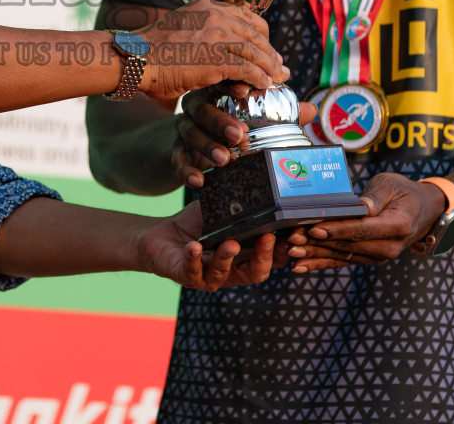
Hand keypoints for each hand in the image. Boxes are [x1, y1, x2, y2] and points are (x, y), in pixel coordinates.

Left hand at [135, 202, 277, 290]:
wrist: (163, 235)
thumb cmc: (197, 224)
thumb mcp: (222, 210)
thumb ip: (241, 202)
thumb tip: (262, 177)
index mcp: (246, 256)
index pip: (272, 259)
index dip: (282, 251)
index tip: (290, 234)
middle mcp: (232, 271)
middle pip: (256, 273)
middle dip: (263, 257)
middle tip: (267, 239)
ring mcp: (209, 276)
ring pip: (224, 274)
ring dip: (227, 257)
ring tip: (230, 243)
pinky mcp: (186, 276)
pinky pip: (192, 271)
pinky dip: (194, 258)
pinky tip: (195, 246)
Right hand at [137, 0, 289, 101]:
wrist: (135, 58)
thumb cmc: (152, 50)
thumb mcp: (181, 27)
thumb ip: (201, 30)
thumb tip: (215, 44)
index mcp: (206, 6)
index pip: (246, 16)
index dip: (261, 33)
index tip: (266, 47)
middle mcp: (215, 16)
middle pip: (256, 34)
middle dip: (271, 52)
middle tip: (279, 65)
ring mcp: (217, 37)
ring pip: (256, 52)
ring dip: (271, 67)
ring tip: (279, 77)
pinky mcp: (216, 59)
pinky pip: (248, 70)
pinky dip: (259, 78)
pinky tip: (264, 85)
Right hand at [172, 87, 317, 188]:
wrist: (186, 145)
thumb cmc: (226, 125)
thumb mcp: (250, 119)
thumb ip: (279, 115)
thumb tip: (313, 110)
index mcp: (216, 92)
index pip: (221, 83)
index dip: (231, 84)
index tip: (245, 89)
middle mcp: (196, 106)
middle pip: (203, 108)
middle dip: (220, 120)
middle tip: (239, 135)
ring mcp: (183, 128)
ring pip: (189, 132)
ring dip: (206, 145)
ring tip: (224, 159)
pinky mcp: (174, 151)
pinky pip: (177, 159)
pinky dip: (186, 169)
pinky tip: (198, 181)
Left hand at [282, 172, 446, 271]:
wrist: (423, 212)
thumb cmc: (404, 192)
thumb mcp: (391, 185)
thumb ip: (375, 196)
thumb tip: (362, 208)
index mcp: (397, 226)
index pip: (362, 229)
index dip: (337, 230)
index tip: (314, 229)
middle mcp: (389, 247)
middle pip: (348, 246)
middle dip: (317, 244)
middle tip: (292, 239)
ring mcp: (379, 256)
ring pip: (342, 256)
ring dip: (315, 255)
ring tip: (291, 253)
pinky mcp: (369, 258)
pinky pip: (343, 262)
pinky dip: (321, 264)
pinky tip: (300, 268)